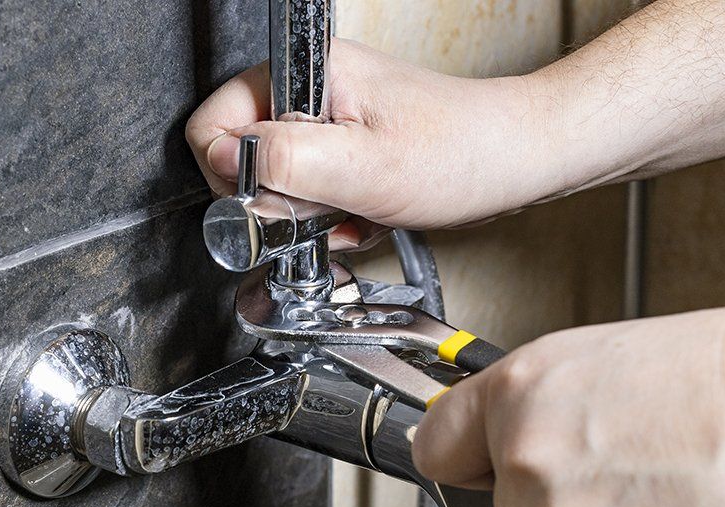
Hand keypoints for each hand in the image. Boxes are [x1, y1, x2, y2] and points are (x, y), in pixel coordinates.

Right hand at [185, 39, 561, 241]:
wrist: (512, 160)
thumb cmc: (460, 152)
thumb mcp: (364, 166)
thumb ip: (284, 161)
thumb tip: (225, 161)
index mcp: (305, 73)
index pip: (212, 126)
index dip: (235, 176)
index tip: (277, 201)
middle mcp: (309, 89)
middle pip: (239, 157)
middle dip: (279, 201)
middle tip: (326, 209)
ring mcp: (326, 117)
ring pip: (275, 181)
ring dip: (310, 214)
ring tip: (354, 211)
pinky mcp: (343, 145)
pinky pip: (309, 191)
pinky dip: (332, 215)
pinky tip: (364, 215)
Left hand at [413, 305, 724, 506]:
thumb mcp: (617, 360)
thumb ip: (550, 404)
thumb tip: (524, 432)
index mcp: (523, 390)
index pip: (438, 444)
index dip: (466, 460)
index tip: (475, 469)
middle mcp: (527, 457)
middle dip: (555, 506)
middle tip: (627, 478)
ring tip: (667, 498)